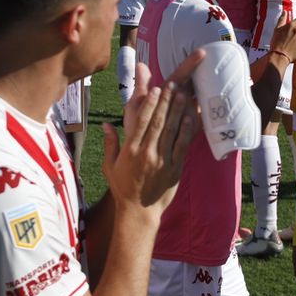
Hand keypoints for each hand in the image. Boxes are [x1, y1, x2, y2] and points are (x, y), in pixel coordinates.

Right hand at [101, 57, 202, 212]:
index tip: (155, 89)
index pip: (141, 122)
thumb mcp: (110, 166)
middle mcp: (146, 154)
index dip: (149, 104)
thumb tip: (107, 124)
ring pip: (170, 131)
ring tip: (183, 94)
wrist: (138, 212)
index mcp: (130, 151)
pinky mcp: (174, 169)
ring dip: (177, 111)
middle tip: (173, 83)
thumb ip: (110, 144)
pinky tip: (189, 117)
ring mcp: (162, 161)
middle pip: (157, 122)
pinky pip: (181, 147)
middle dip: (166, 101)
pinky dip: (185, 131)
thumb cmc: (123, 188)